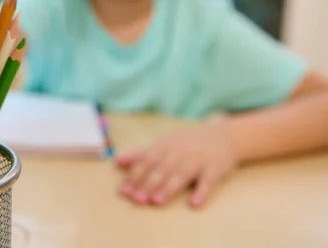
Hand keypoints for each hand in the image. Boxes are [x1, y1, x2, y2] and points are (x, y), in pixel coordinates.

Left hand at [115, 122, 238, 207]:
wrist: (223, 136)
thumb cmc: (187, 143)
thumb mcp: (163, 144)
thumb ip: (140, 154)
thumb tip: (117, 162)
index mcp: (165, 146)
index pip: (147, 161)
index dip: (135, 176)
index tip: (124, 191)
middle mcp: (179, 152)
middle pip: (162, 169)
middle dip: (148, 184)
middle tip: (137, 199)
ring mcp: (198, 160)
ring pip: (182, 175)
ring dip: (169, 188)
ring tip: (157, 201)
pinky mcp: (215, 169)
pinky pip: (209, 182)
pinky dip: (202, 192)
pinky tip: (195, 204)